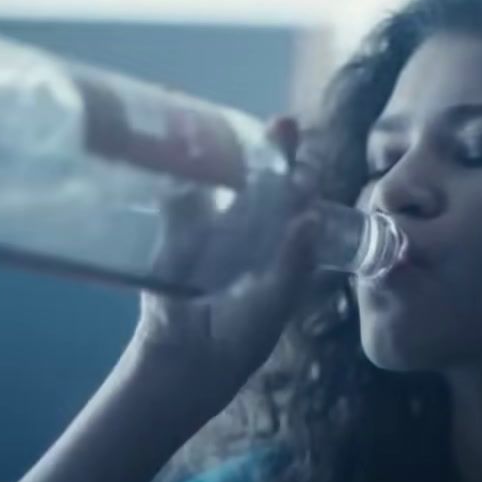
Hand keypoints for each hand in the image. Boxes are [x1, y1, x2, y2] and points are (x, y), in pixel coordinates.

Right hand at [126, 116, 322, 409]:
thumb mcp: (273, 304)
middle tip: (280, 125)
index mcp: (276, 243)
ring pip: (218, 179)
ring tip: (234, 120)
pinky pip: (174, 197)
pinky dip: (173, 170)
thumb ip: (292, 265)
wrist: (184, 362)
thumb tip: (310, 217)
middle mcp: (244, 228)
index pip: (293, 197)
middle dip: (269, 148)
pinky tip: (174, 143)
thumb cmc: (238, 339)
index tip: (302, 147)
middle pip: (259, 177)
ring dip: (223, 148)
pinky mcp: (171, 234)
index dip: (299, 171)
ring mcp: (207, 227)